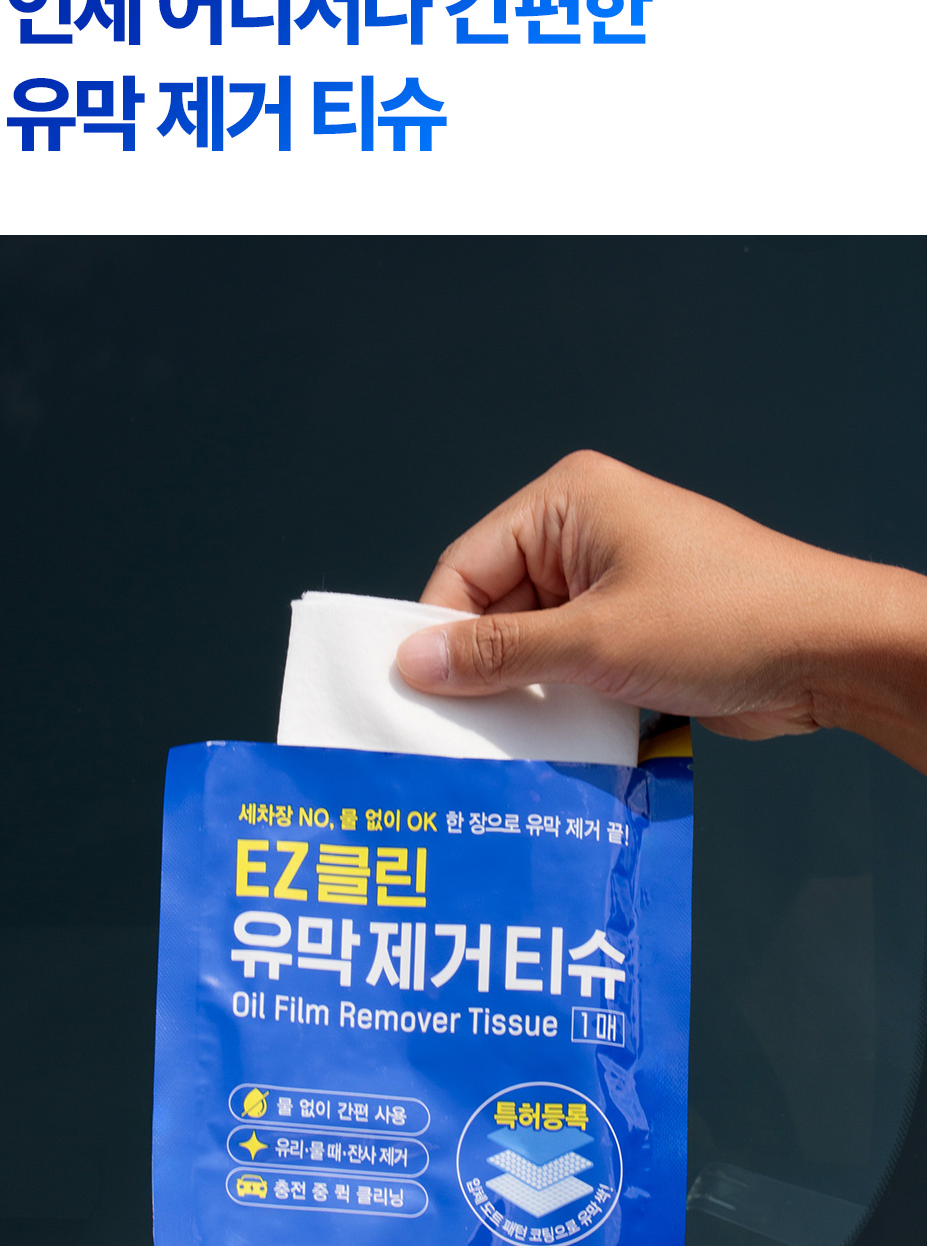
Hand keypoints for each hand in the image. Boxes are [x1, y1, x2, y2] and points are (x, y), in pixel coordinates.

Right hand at [395, 448, 926, 768]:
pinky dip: (565, 703)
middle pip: (497, 609)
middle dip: (485, 669)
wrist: (829, 652)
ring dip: (528, 694)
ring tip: (510, 742)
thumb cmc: (731, 618)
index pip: (466, 566)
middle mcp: (588, 535)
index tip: (415, 691)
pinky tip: (556, 742)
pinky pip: (576, 667)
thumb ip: (500, 654)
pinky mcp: (639, 631)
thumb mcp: (595, 640)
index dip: (438, 631)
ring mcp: (616, 584)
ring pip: (536, 646)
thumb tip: (418, 662)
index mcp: (570, 503)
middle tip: (457, 730)